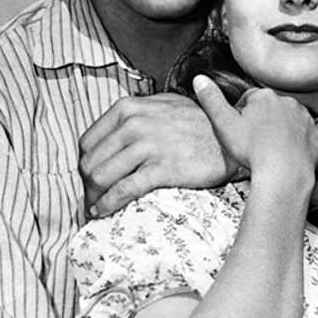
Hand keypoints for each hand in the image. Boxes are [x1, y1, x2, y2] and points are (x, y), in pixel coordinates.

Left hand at [80, 93, 236, 216]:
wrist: (232, 136)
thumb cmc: (199, 123)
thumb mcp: (163, 105)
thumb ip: (135, 114)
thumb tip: (111, 134)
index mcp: (128, 108)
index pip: (88, 141)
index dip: (84, 164)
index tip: (88, 179)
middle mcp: (134, 124)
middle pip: (91, 162)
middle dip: (86, 185)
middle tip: (89, 199)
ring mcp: (148, 146)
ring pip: (102, 176)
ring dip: (93, 197)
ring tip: (94, 208)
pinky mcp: (163, 168)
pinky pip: (124, 189)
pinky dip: (108, 204)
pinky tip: (103, 211)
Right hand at [193, 75, 317, 181]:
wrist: (282, 173)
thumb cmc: (251, 150)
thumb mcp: (223, 124)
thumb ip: (211, 100)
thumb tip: (199, 78)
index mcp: (264, 97)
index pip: (250, 98)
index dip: (242, 113)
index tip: (239, 128)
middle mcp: (287, 102)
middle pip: (272, 106)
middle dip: (264, 118)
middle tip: (255, 138)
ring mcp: (306, 118)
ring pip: (294, 116)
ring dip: (286, 125)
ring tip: (275, 145)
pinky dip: (316, 130)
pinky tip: (308, 137)